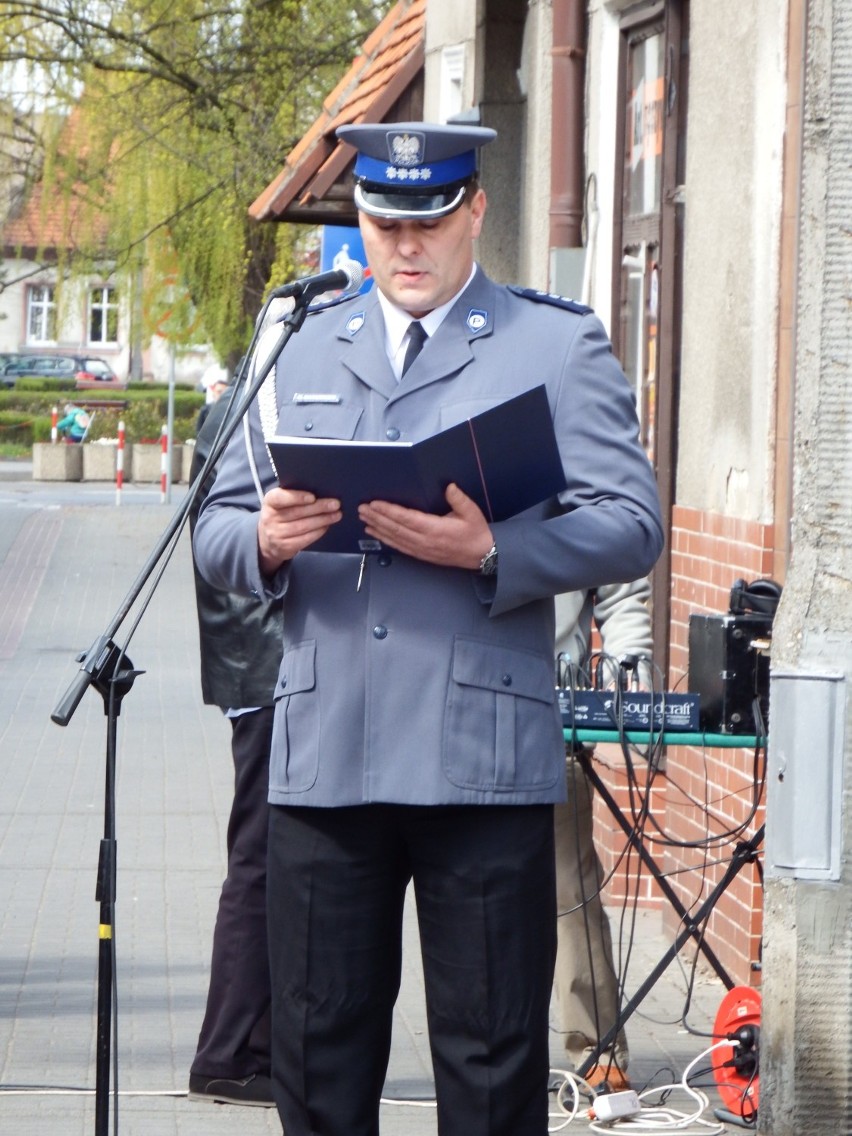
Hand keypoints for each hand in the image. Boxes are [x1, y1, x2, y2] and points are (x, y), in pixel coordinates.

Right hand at [258, 487, 341, 573]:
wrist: (268, 540)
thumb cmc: (280, 515)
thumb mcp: (281, 503)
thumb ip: (294, 496)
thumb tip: (320, 492)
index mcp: (270, 502)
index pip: (280, 498)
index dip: (297, 497)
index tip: (312, 497)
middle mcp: (270, 518)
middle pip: (297, 512)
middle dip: (319, 508)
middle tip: (335, 504)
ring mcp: (277, 534)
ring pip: (303, 526)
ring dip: (322, 520)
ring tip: (336, 515)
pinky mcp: (285, 547)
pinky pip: (305, 539)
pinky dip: (318, 532)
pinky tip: (327, 526)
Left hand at [358, 483, 493, 568]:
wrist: (481, 555)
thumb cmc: (475, 533)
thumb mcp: (472, 513)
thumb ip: (459, 499)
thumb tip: (449, 486)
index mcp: (435, 529)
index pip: (406, 518)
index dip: (388, 511)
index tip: (375, 503)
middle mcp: (425, 541)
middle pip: (395, 528)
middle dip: (377, 517)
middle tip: (362, 508)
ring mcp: (421, 550)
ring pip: (394, 538)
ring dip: (377, 528)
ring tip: (364, 519)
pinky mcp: (421, 555)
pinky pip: (399, 547)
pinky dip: (385, 539)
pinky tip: (376, 533)